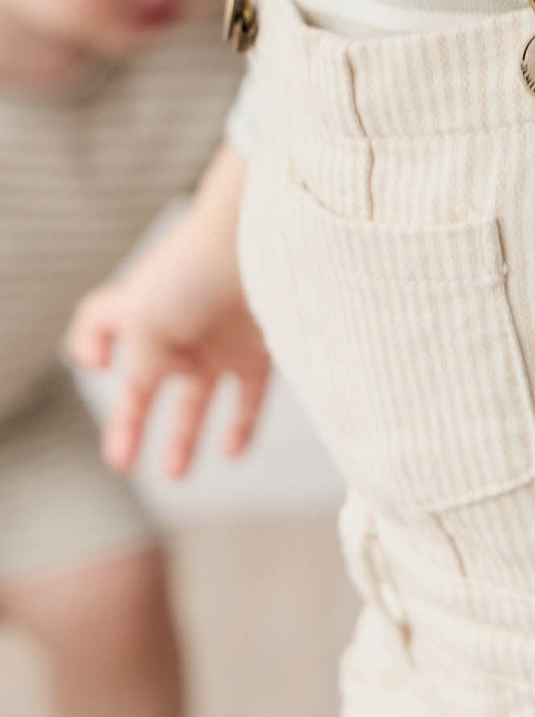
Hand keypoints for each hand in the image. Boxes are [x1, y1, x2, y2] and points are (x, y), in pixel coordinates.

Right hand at [67, 144, 269, 477]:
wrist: (263, 241)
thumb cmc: (194, 274)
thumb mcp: (142, 323)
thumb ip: (138, 368)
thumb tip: (145, 395)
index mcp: (139, 310)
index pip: (101, 324)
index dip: (90, 345)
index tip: (96, 366)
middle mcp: (178, 326)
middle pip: (148, 381)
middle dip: (133, 420)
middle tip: (122, 463)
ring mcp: (219, 338)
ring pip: (198, 398)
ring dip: (185, 436)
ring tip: (174, 475)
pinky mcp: (260, 350)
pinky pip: (250, 397)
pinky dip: (242, 426)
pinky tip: (233, 455)